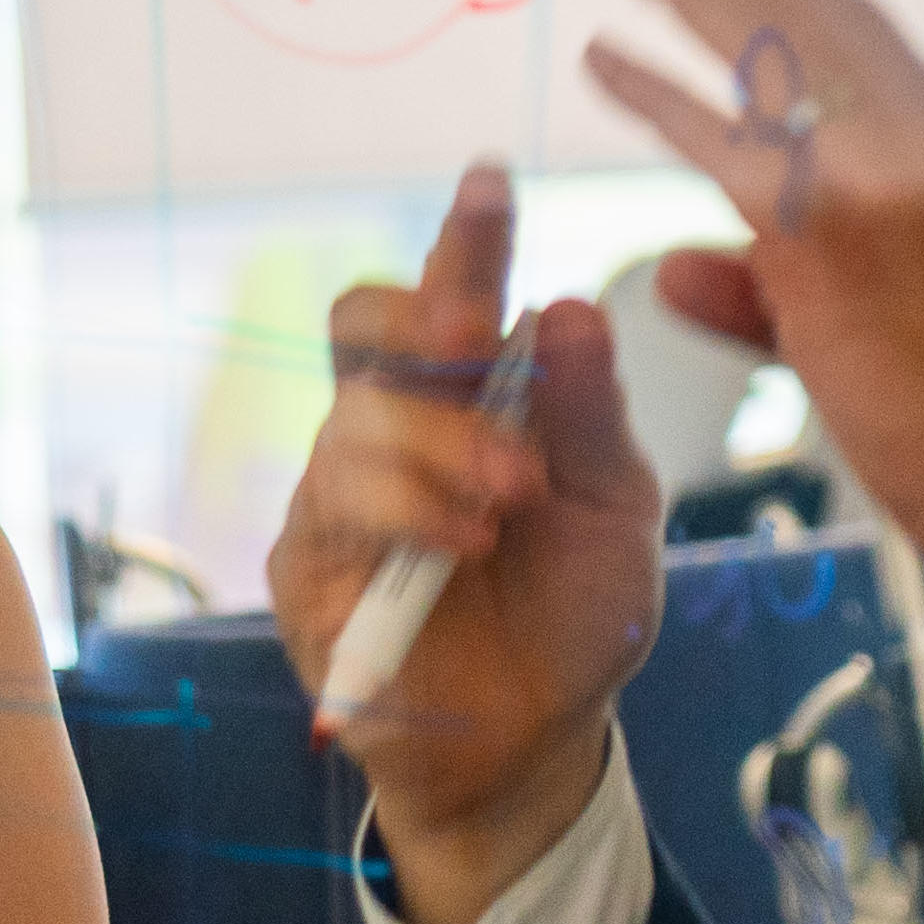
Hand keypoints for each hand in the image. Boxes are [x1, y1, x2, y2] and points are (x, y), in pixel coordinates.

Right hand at [265, 161, 663, 923]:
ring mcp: (341, 494)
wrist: (537, 742)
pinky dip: (405, 516)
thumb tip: (570, 304)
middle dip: (416, 322)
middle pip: (360, 326)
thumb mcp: (614, 510)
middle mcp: (394, 427)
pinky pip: (334, 512)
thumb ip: (591, 417)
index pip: (451, 293)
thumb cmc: (575, 612)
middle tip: (474, 342)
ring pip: (352, 423)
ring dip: (437, 450)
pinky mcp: (308, 568)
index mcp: (474, 394)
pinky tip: (463, 542)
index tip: (491, 181)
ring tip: (509, 501)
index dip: (464, 238)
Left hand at [583, 0, 923, 569]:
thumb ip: (768, 290)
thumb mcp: (888, 335)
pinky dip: (661, 99)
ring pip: (771, 51)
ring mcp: (880, 186)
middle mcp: (923, 152)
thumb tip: (678, 265)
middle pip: (812, 16)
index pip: (867, 39)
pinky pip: (731, 150)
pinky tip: (600, 61)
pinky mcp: (832, 241)